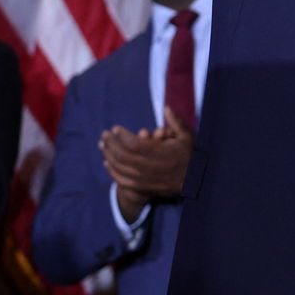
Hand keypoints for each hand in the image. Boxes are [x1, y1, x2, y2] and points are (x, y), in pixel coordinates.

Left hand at [101, 107, 194, 221]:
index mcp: (159, 153)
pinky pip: (122, 180)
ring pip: (120, 167)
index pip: (134, 144)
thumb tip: (166, 107)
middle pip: (123, 155)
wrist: (192, 181)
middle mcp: (149, 167)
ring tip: (102, 145)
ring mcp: (144, 178)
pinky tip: (106, 163)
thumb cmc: (188, 156)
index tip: (115, 128)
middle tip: (104, 134)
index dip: (122, 136)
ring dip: (108, 155)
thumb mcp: (186, 136)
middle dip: (111, 143)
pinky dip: (112, 171)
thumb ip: (175, 122)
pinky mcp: (141, 187)